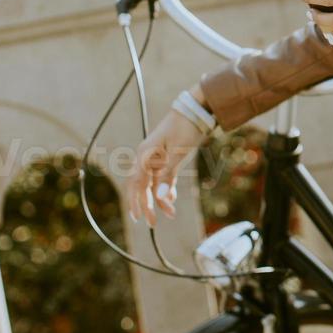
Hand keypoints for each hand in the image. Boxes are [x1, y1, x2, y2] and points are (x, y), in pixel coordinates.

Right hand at [126, 95, 209, 227]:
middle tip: (153, 223)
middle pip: (140, 186)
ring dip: (159, 198)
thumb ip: (168, 175)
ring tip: (169, 214)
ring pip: (152, 183)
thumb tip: (159, 197)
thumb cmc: (186, 128)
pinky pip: (161, 177)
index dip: (138, 202)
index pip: (137, 184)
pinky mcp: (165, 157)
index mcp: (145, 155)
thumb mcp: (179, 152)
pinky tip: (171, 198)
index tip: (142, 218)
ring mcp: (155, 157)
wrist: (195, 110)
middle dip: (146, 205)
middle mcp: (147, 157)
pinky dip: (165, 188)